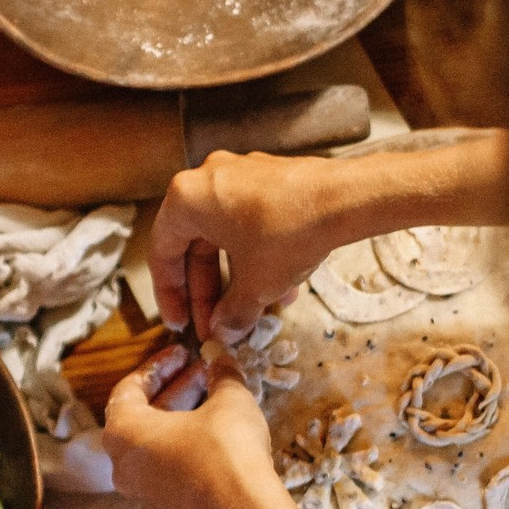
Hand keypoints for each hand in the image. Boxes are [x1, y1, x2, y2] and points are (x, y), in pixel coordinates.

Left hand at [103, 343, 296, 508]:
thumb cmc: (228, 451)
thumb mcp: (229, 399)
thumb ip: (220, 372)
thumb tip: (219, 355)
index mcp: (124, 432)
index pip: (129, 388)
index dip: (158, 366)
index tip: (183, 353)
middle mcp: (123, 465)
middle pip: (141, 416)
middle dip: (175, 390)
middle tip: (203, 371)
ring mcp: (142, 492)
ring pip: (155, 445)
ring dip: (181, 418)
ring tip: (214, 399)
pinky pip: (167, 470)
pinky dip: (185, 448)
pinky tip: (217, 435)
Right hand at [150, 151, 369, 343]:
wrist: (346, 198)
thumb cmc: (290, 232)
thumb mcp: (256, 285)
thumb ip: (232, 313)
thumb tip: (223, 332)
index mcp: (188, 198)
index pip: (162, 252)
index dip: (169, 294)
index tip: (181, 321)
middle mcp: (208, 179)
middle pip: (195, 246)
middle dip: (207, 291)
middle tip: (215, 324)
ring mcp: (240, 176)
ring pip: (225, 237)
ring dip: (235, 279)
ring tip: (251, 313)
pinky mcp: (268, 180)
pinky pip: (249, 223)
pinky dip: (255, 256)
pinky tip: (279, 289)